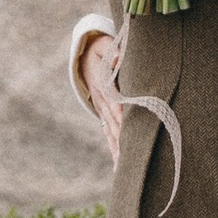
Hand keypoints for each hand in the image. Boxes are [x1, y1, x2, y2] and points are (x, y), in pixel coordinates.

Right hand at [75, 28, 123, 159]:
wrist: (85, 56)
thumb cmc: (102, 50)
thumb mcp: (106, 46)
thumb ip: (114, 52)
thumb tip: (119, 57)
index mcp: (103, 84)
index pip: (113, 101)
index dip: (119, 112)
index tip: (126, 124)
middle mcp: (103, 102)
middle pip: (114, 123)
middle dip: (122, 140)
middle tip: (132, 157)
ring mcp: (102, 111)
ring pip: (112, 134)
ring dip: (119, 151)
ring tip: (125, 171)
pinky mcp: (104, 117)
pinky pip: (109, 137)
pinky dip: (115, 152)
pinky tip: (119, 170)